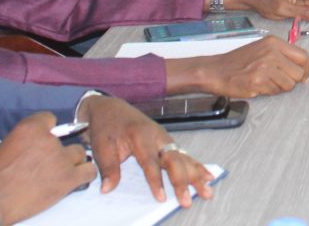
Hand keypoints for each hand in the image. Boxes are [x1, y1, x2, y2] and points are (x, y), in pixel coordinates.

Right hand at [0, 112, 96, 225]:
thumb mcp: (0, 149)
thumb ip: (20, 143)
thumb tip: (28, 147)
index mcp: (30, 128)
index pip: (49, 119)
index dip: (47, 131)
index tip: (43, 141)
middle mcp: (49, 140)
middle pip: (66, 139)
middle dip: (58, 151)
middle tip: (48, 164)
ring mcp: (61, 159)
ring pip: (80, 154)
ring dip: (72, 162)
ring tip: (59, 174)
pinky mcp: (68, 178)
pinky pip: (89, 171)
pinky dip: (84, 175)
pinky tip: (74, 180)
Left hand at [79, 95, 214, 207]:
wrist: (110, 107)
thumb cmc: (106, 126)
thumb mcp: (101, 146)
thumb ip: (108, 168)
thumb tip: (108, 189)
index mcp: (140, 135)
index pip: (151, 162)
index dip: (156, 180)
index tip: (161, 197)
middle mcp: (157, 136)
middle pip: (174, 159)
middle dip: (182, 181)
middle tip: (186, 200)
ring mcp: (165, 137)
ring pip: (183, 157)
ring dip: (196, 175)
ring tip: (207, 190)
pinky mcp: (167, 141)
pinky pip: (184, 154)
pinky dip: (197, 165)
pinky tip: (208, 175)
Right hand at [166, 36, 308, 97]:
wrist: (216, 70)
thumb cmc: (240, 61)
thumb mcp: (265, 50)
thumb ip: (288, 56)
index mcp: (274, 43)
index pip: (303, 56)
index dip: (305, 69)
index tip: (302, 75)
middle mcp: (271, 53)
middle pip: (299, 73)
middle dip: (292, 80)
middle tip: (278, 80)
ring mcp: (265, 67)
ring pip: (289, 85)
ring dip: (280, 87)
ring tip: (266, 81)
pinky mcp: (257, 82)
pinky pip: (275, 92)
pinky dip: (269, 92)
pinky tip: (258, 85)